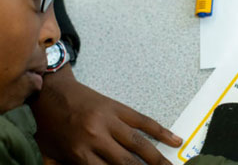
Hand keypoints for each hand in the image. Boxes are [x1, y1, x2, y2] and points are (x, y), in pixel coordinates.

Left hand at [30, 64, 181, 164]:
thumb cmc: (51, 126)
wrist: (53, 92)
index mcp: (79, 152)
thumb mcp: (51, 155)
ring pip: (139, 143)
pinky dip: (160, 131)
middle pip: (127, 162)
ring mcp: (110, 121)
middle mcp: (97, 137)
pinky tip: (173, 139)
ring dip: (158, 158)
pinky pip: (143, 121)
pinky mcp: (118, 108)